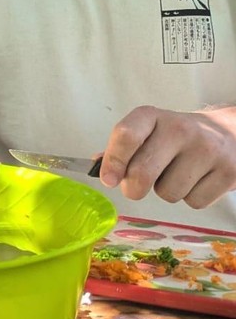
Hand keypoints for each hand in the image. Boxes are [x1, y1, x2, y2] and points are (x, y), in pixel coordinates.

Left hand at [98, 106, 235, 208]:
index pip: (126, 135)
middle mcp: (180, 129)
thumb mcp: (149, 131)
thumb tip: (95, 165)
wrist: (229, 132)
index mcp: (152, 116)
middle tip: (135, 187)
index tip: (108, 179)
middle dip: (133, 188)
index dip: (113, 161)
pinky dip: (191, 198)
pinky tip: (198, 179)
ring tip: (178, 174)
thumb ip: (122, 148)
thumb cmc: (178, 136)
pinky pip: (194, 202)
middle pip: (143, 172)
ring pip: (168, 193)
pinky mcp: (229, 172)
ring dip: (167, 192)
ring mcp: (207, 150)